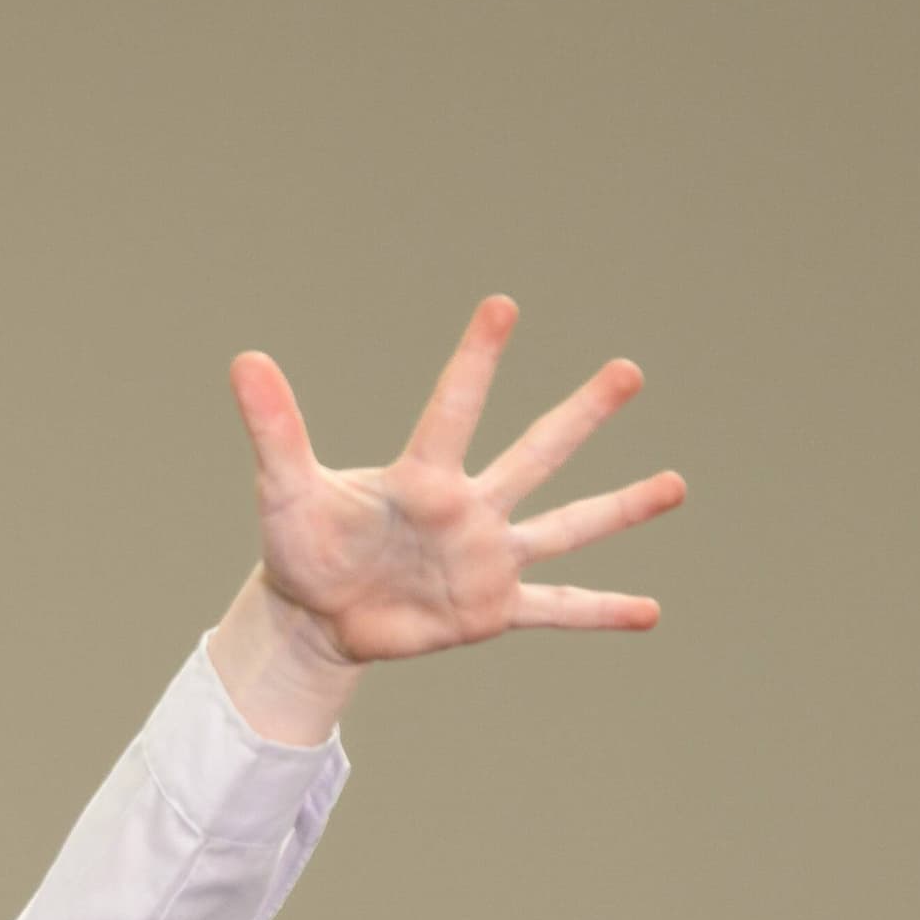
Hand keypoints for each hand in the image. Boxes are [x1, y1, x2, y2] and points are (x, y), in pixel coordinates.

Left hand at [211, 296, 684, 738]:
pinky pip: (555, 608)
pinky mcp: (490, 611)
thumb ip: (274, 429)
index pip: (452, 410)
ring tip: (676, 484)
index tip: (502, 305)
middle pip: (533, 454)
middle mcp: (469, 510)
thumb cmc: (304, 545)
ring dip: (620, 508)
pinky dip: (600, 612)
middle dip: (579, 415)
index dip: (473, 360)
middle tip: (628, 371)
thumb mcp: (284, 492)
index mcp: (422, 478)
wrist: (315, 615)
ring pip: (564, 527)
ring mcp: (487, 559)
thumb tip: (243, 358)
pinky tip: (651, 613)